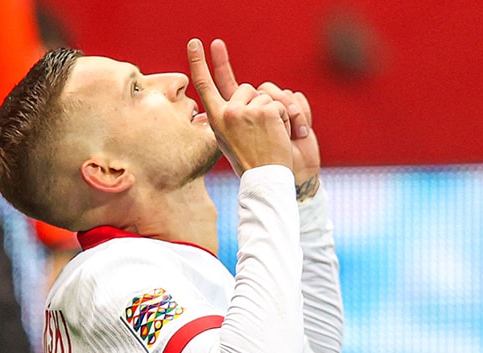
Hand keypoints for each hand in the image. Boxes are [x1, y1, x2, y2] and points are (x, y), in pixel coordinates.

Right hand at [187, 38, 291, 175]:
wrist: (266, 180)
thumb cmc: (252, 161)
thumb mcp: (231, 138)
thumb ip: (230, 115)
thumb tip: (238, 95)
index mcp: (216, 120)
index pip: (205, 86)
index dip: (199, 63)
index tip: (195, 43)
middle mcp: (226, 113)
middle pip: (247, 88)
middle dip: (259, 103)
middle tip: (260, 132)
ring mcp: (245, 111)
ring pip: (266, 95)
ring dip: (274, 113)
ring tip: (270, 137)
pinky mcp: (264, 112)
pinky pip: (281, 104)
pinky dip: (287, 118)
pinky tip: (280, 136)